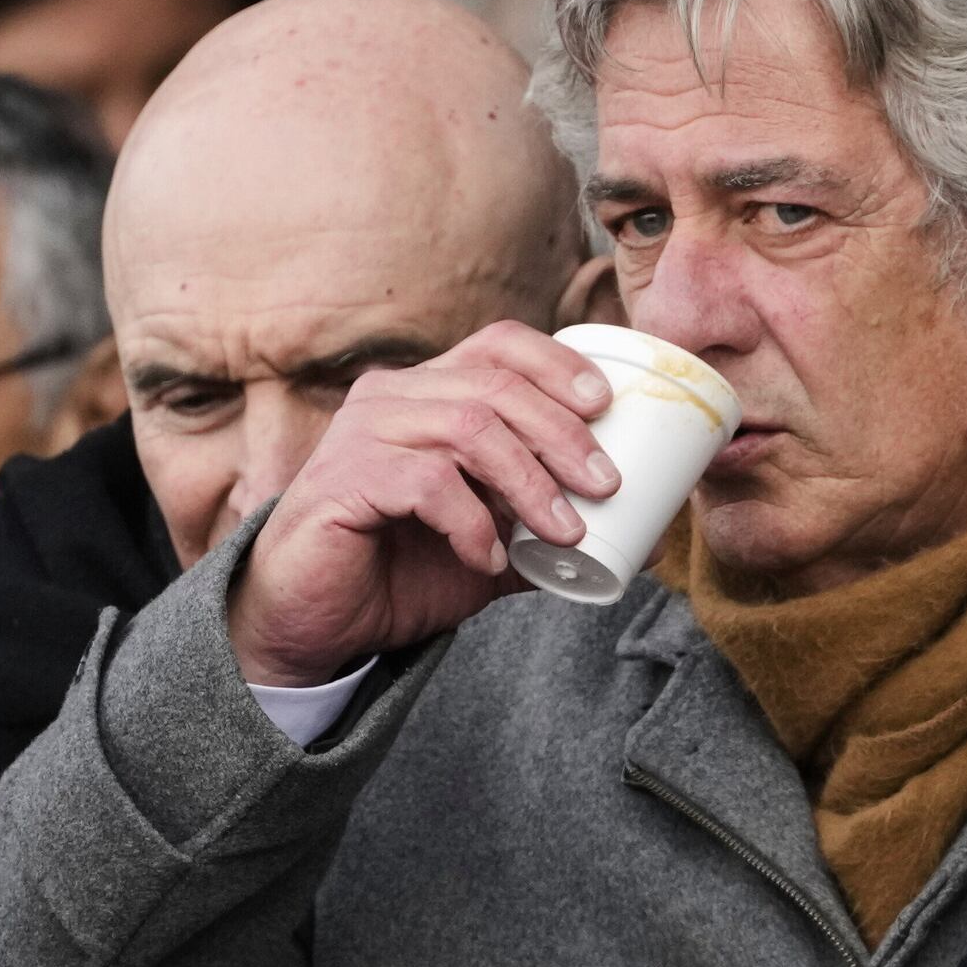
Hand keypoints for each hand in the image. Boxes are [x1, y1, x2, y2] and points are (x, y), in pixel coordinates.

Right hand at [223, 321, 627, 687]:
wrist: (321, 620)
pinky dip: (472, 522)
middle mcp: (393, 397)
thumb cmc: (405, 570)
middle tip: (606, 486)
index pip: (499, 346)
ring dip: (530, 482)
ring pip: (468, 428)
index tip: (607, 407)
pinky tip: (487, 557)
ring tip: (564, 532)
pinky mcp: (344, 479)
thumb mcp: (495, 545)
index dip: (558, 365)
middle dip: (562, 435)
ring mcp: (363, 433)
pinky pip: (427, 482)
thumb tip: (645, 539)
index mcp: (430, 393)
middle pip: (495, 386)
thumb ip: (551, 531)